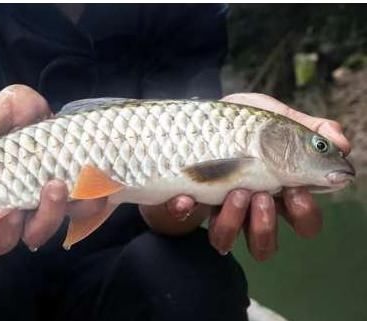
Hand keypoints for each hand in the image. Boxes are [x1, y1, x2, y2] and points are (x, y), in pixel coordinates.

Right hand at [0, 85, 103, 258]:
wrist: (41, 120)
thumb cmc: (9, 119)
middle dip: (8, 228)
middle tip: (19, 201)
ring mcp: (32, 214)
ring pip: (34, 235)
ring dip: (47, 218)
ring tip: (56, 185)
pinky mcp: (64, 208)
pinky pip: (75, 217)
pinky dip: (84, 205)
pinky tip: (88, 183)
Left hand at [141, 93, 350, 261]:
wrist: (191, 119)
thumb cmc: (237, 122)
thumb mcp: (272, 115)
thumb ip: (306, 127)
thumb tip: (341, 144)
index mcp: (276, 189)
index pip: (302, 221)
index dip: (304, 215)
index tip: (295, 190)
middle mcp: (247, 207)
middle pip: (265, 243)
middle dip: (265, 225)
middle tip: (262, 195)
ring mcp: (214, 207)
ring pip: (226, 239)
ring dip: (233, 222)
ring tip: (235, 192)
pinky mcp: (185, 202)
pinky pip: (181, 218)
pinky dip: (184, 209)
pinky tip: (186, 195)